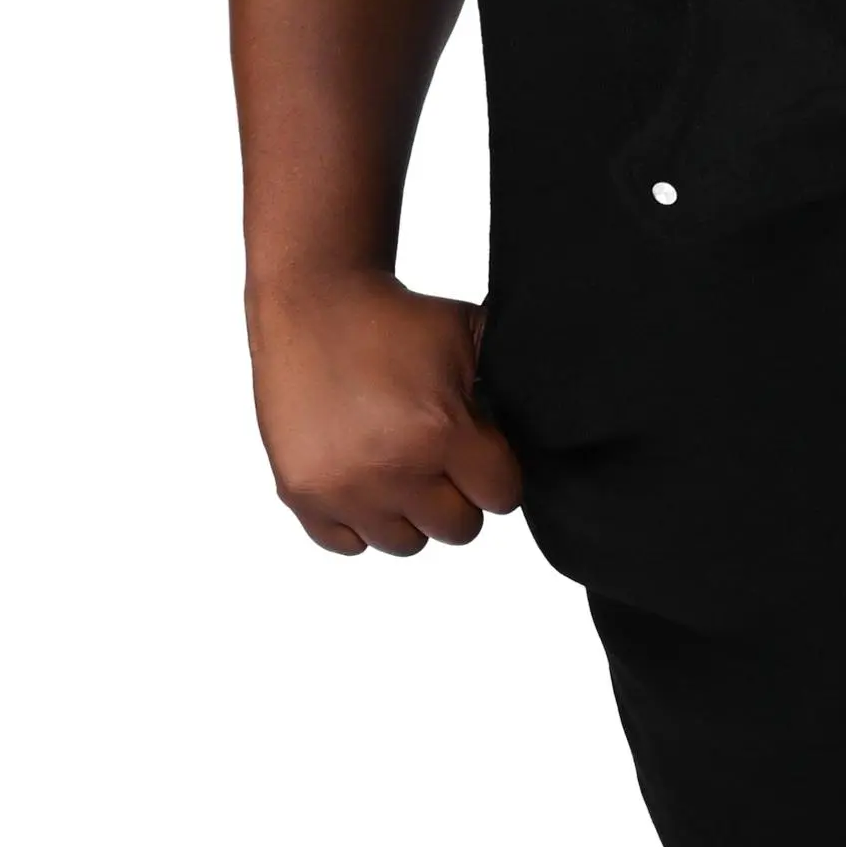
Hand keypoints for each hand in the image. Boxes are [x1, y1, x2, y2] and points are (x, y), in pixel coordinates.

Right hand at [248, 270, 525, 553]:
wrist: (314, 302)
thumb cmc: (393, 320)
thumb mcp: (469, 335)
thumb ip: (507, 389)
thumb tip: (543, 425)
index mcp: (441, 433)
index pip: (501, 497)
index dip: (495, 473)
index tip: (478, 451)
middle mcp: (392, 471)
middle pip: (458, 529)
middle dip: (458, 496)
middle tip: (438, 458)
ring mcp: (343, 489)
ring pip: (405, 543)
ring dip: (409, 512)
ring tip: (397, 466)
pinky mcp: (302, 494)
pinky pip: (348, 544)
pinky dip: (358, 521)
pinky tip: (361, 479)